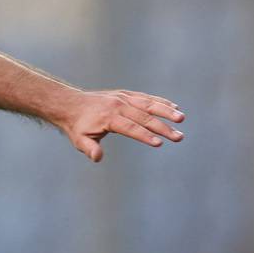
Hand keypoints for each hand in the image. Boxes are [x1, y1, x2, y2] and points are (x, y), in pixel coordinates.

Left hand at [57, 90, 184, 161]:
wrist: (71, 104)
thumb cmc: (77, 126)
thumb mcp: (79, 140)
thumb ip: (89, 149)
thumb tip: (97, 158)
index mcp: (109, 118)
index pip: (131, 128)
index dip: (145, 136)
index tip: (160, 143)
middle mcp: (119, 105)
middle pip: (144, 117)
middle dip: (163, 128)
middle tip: (179, 137)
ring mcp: (124, 98)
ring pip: (149, 104)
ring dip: (166, 111)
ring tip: (182, 118)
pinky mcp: (126, 94)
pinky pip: (146, 98)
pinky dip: (160, 102)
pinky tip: (174, 107)